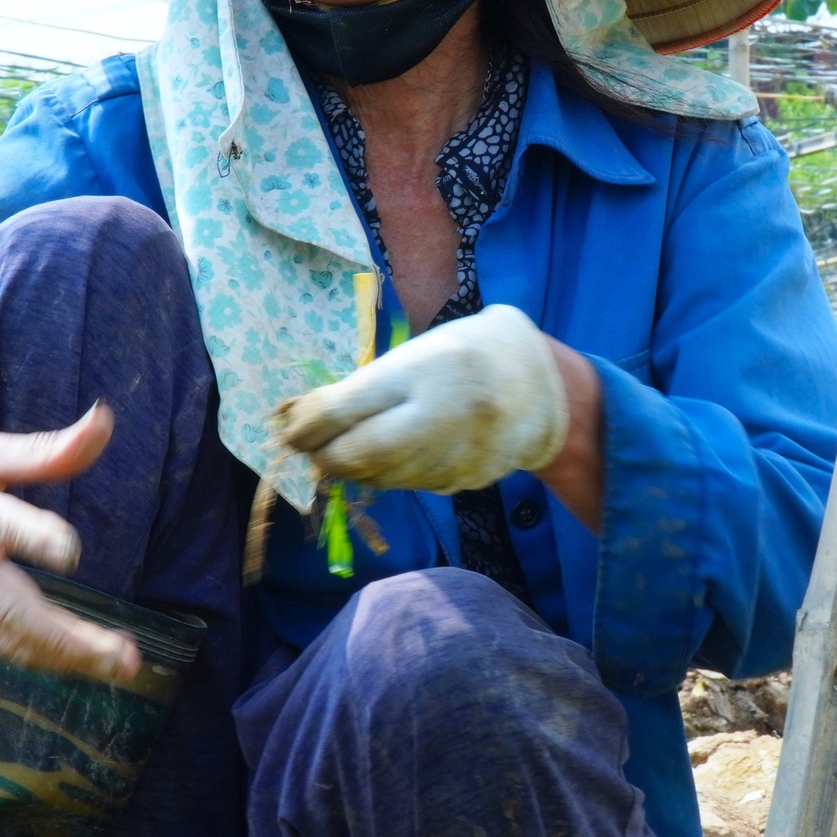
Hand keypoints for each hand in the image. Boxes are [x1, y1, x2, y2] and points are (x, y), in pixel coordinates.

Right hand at [0, 406, 141, 683]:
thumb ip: (43, 450)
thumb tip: (104, 421)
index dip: (28, 536)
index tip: (70, 551)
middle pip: (8, 610)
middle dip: (65, 636)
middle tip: (121, 653)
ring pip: (14, 641)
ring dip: (70, 659)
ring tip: (123, 665)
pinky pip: (13, 648)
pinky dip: (56, 662)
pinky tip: (99, 663)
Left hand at [276, 304, 568, 493]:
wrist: (547, 390)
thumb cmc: (470, 354)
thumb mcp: (420, 351)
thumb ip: (368, 383)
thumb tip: (304, 417)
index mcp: (426, 370)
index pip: (347, 408)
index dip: (307, 425)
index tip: (289, 430)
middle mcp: (441, 416)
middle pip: (359, 454)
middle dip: (325, 457)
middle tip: (309, 450)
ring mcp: (455, 456)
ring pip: (380, 476)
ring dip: (353, 469)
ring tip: (344, 451)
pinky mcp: (462, 482)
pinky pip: (408, 484)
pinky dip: (387, 474)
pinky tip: (388, 456)